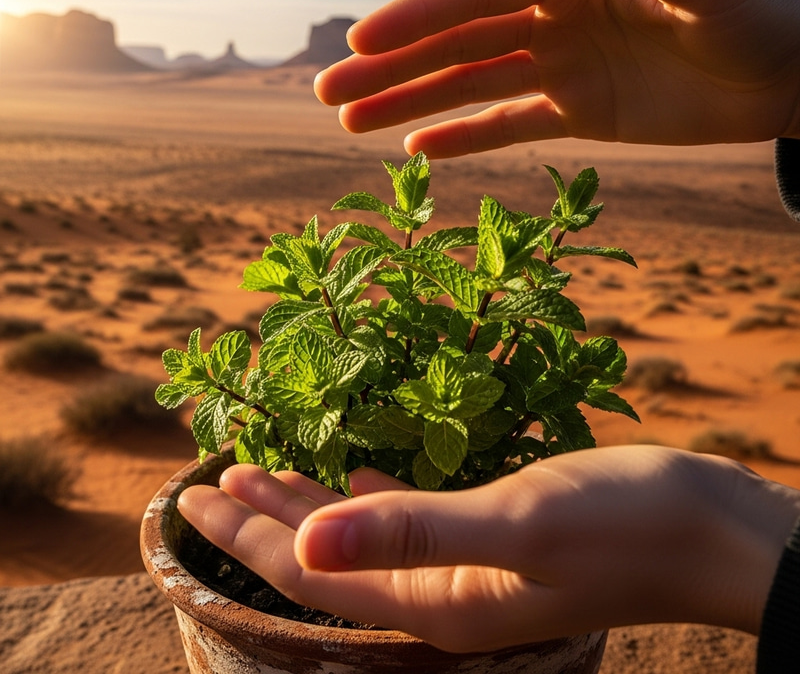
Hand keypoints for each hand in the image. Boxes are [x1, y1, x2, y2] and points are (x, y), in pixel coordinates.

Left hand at [177, 445, 799, 651]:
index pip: (315, 575)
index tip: (197, 498)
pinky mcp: (493, 535)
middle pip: (327, 561)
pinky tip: (351, 473)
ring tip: (259, 473)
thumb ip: (411, 534)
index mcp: (437, 604)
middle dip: (264, 523)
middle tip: (209, 482)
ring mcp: (468, 567)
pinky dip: (368, 494)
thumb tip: (308, 544)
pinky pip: (407, 518)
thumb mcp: (515, 524)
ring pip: (361, 536)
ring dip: (309, 505)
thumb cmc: (622, 524)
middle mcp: (442, 595)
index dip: (250, 538)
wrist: (709, 528)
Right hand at [314, 0, 799, 157]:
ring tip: (349, 123)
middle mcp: (552, 19)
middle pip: (453, 43)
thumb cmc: (756, 20)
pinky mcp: (573, 113)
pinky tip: (417, 152)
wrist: (785, 78)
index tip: (359, 41)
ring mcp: (558, 67)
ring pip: (466, 86)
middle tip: (325, 90)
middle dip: (389, 66)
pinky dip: (461, 137)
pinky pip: (504, 125)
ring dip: (407, 104)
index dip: (416, 19)